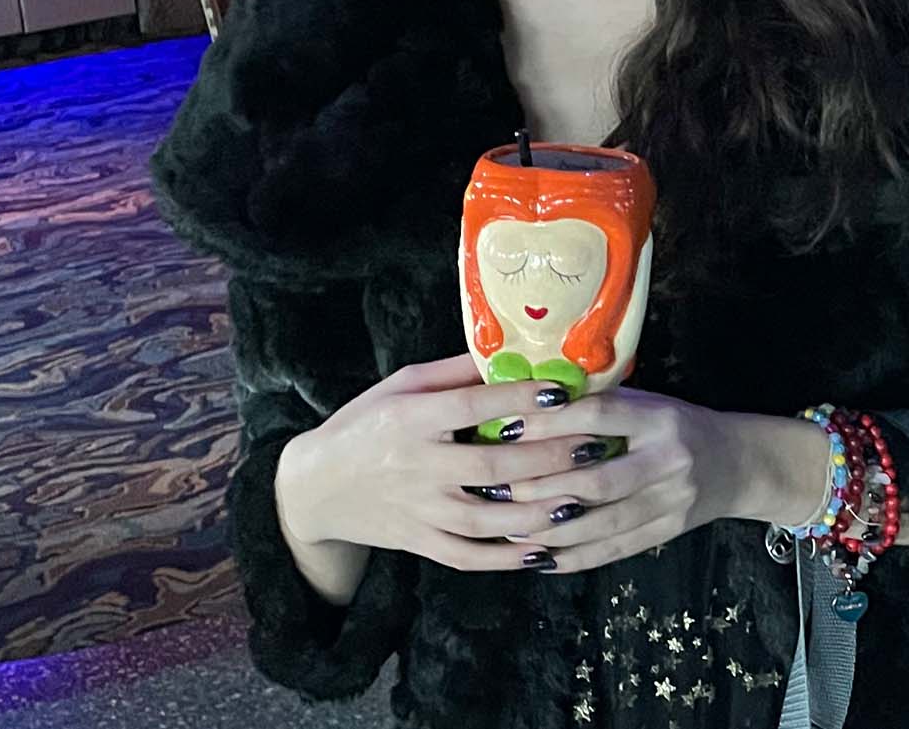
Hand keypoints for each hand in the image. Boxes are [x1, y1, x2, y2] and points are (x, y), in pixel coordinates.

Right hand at [276, 354, 619, 572]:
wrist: (315, 486)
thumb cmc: (366, 423)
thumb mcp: (402, 386)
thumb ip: (455, 373)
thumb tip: (513, 350)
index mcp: (411, 418)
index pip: (472, 406)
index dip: (518, 399)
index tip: (561, 393)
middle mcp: (416, 465)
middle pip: (491, 466)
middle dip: (547, 459)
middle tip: (593, 448)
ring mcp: (418, 510)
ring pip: (486, 518)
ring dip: (537, 513)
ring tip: (580, 501)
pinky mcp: (418, 542)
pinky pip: (468, 556)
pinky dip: (506, 558)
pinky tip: (544, 549)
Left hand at [482, 387, 756, 574]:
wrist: (736, 463)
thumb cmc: (675, 425)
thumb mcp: (646, 403)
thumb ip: (599, 407)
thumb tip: (527, 410)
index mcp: (660, 418)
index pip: (599, 417)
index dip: (551, 424)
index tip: (507, 429)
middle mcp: (669, 460)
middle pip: (598, 480)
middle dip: (543, 488)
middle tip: (499, 490)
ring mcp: (672, 501)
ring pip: (603, 523)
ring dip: (552, 530)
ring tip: (511, 530)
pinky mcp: (669, 532)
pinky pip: (615, 550)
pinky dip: (575, 557)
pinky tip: (542, 558)